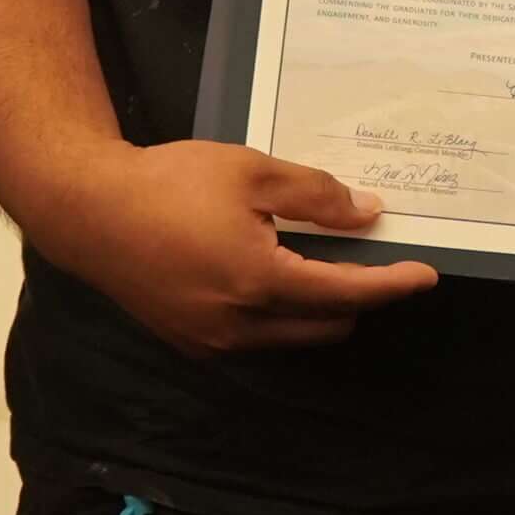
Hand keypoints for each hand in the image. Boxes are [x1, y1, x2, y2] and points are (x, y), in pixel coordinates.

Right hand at [48, 138, 437, 355]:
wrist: (88, 211)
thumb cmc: (170, 183)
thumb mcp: (252, 172)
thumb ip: (317, 196)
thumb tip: (367, 215)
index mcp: (261, 283)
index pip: (347, 293)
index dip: (392, 284)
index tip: (425, 275)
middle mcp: (241, 326)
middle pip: (327, 324)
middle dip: (357, 295)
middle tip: (365, 252)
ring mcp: (213, 341)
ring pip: (293, 335)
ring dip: (317, 306)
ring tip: (316, 256)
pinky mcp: (191, 342)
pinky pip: (258, 337)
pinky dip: (279, 312)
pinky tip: (270, 270)